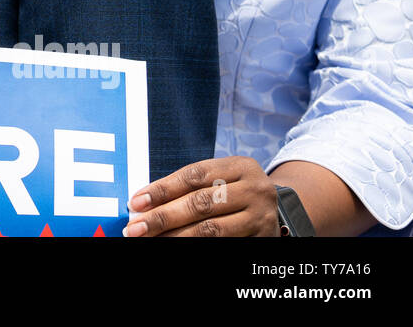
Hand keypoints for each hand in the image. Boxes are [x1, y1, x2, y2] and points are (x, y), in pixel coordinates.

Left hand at [123, 156, 279, 236]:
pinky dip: (197, 246)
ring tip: (151, 239)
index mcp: (240, 166)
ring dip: (176, 236)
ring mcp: (262, 217)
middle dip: (163, 216)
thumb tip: (141, 203)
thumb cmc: (233, 191)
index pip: (194, 176)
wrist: (276, 210)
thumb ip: (185, 188)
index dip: (162, 189)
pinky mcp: (263, 240)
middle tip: (136, 227)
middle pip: (201, 203)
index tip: (136, 203)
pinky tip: (176, 246)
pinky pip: (224, 244)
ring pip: (211, 229)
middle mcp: (255, 189)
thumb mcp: (218, 180)